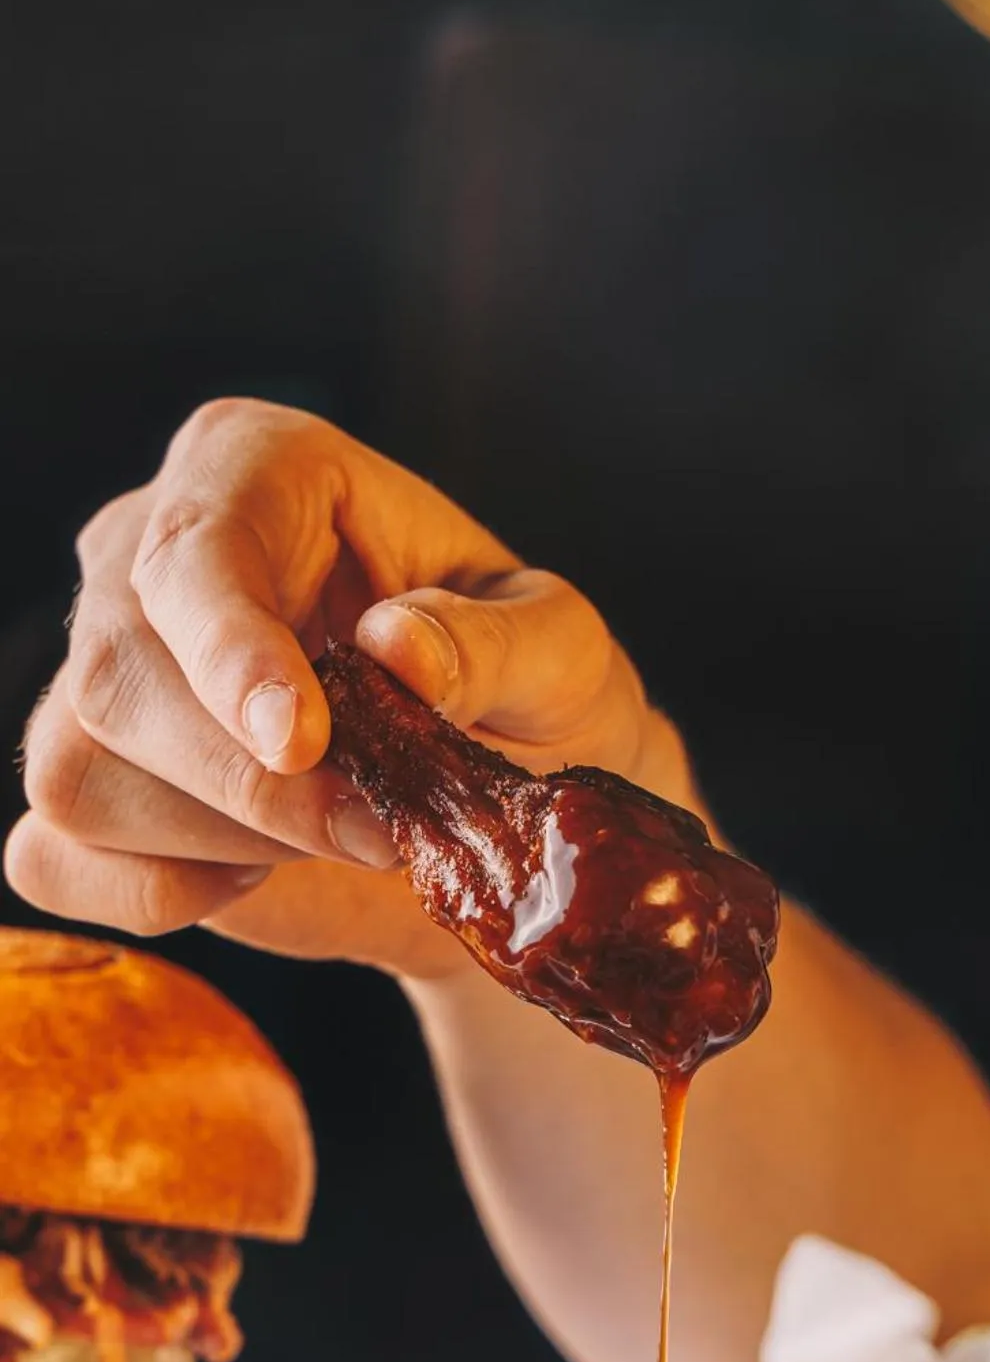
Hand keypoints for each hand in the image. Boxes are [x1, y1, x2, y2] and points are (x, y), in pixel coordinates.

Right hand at [8, 399, 686, 978]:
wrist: (496, 798)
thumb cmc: (525, 691)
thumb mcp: (560, 650)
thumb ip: (497, 642)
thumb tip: (398, 649)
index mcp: (255, 469)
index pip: (194, 549)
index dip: (232, 650)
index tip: (303, 740)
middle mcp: (147, 555)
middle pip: (116, 676)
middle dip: (248, 786)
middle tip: (378, 830)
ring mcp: (103, 673)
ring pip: (81, 771)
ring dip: (223, 841)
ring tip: (344, 837)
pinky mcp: (97, 784)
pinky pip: (56, 857)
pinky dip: (154, 893)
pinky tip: (255, 875)